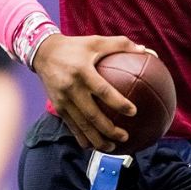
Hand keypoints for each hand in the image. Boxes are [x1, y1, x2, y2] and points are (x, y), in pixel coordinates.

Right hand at [31, 34, 142, 151]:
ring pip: (81, 126)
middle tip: (125, 136)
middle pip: (92, 115)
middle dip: (109, 130)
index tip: (133, 112)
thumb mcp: (96, 41)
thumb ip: (121, 45)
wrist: (43, 53)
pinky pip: (71, 127)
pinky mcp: (58, 107)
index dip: (118, 103)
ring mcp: (63, 100)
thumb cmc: (75, 46)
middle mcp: (71, 88)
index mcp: (82, 72)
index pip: (103, 90)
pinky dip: (83, 138)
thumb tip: (147, 51)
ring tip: (112, 148)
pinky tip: (94, 146)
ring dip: (97, 140)